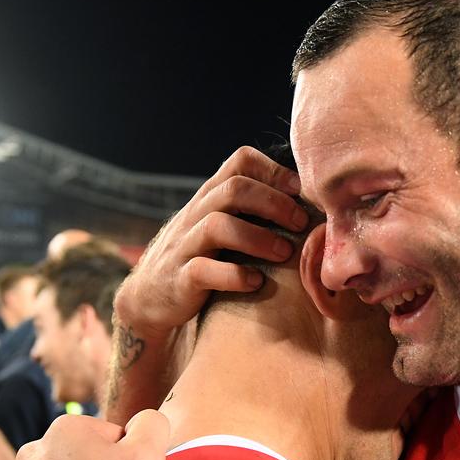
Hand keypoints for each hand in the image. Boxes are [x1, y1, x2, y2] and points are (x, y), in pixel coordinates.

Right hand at [113, 146, 304, 333]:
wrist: (149, 298)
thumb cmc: (202, 260)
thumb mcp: (221, 229)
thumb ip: (251, 213)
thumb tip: (310, 206)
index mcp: (210, 198)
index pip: (239, 162)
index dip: (273, 170)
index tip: (300, 191)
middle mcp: (196, 215)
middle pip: (234, 189)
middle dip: (274, 203)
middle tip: (300, 224)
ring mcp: (185, 246)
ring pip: (218, 226)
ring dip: (258, 238)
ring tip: (284, 253)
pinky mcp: (180, 279)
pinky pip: (204, 270)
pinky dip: (235, 276)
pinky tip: (257, 283)